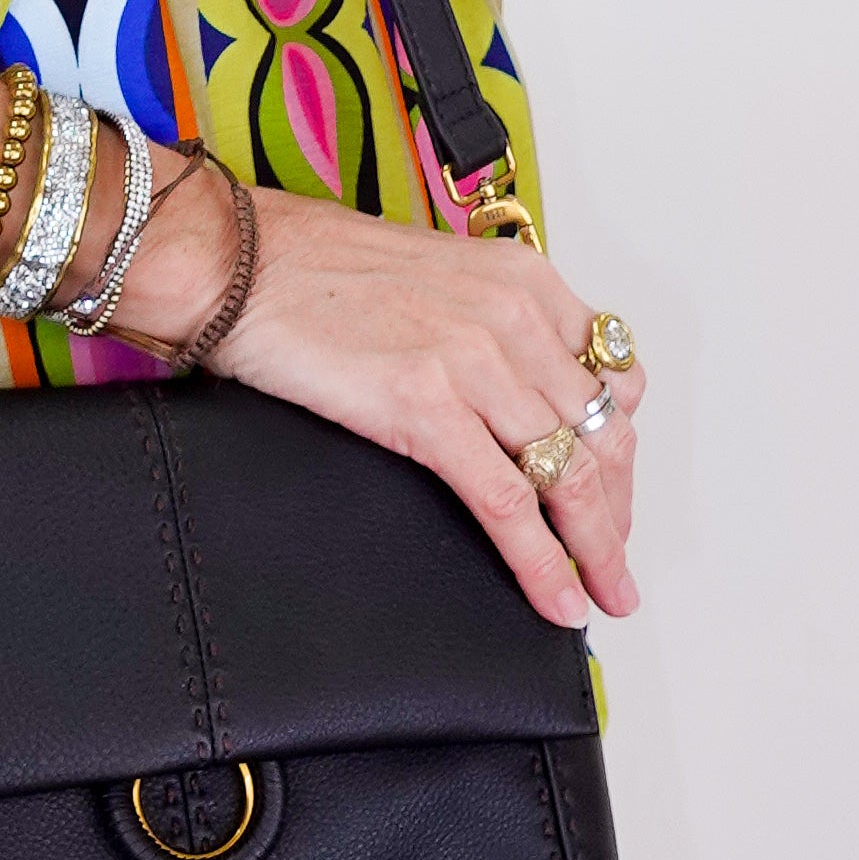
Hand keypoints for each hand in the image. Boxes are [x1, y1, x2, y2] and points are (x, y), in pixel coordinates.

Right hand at [116, 167, 641, 630]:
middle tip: (614, 564)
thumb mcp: (437, 280)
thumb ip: (491, 326)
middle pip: (603, 436)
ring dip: (596, 550)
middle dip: (617, 512)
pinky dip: (543, 561)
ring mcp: (473, 361)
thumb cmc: (316, 270)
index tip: (615, 494)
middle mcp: (514, 316)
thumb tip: (518, 397)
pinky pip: (507, 503)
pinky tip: (558, 597)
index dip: (622, 451)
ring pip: (569, 476)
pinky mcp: (426, 406)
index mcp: (523, 282)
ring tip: (603, 594)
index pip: (615, 380)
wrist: (237, 261)